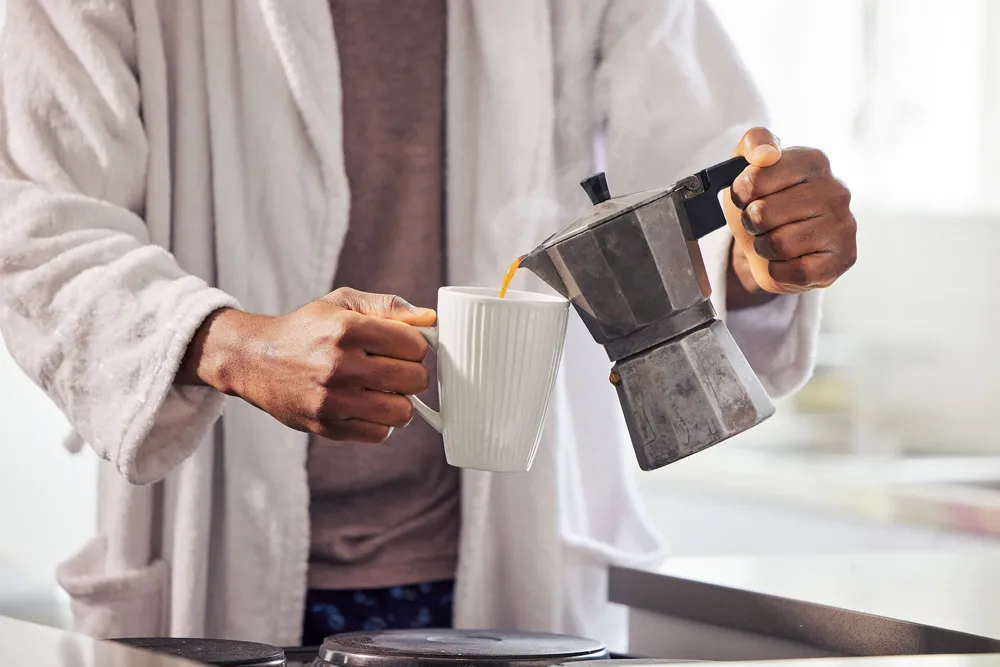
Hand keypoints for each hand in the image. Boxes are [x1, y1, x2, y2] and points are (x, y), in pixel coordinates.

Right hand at [179, 287, 436, 442]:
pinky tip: (368, 406)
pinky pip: (379, 433)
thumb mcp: (343, 303)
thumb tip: (431, 319)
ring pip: (402, 411)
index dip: (416, 346)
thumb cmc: (307, 329)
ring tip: (385, 390)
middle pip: (414, 379)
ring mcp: (333, 399)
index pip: (415, 345)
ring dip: (400, 401)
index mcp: (348, 329)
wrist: (256, 360)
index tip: (404, 347)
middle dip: (412, 373)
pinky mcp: (327, 426)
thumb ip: (388, 307)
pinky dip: (381, 422)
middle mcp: (341, 365)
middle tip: (396, 369)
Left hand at [723, 127, 856, 298]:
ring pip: (779, 244)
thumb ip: (753, 143)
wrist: (771, 246)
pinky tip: (787, 260)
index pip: (755, 178)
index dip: (740, 194)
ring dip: (764, 247)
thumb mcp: (746, 167)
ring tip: (772, 240)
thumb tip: (766, 154)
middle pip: (763, 213)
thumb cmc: (762, 203)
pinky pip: (795, 271)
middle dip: (751, 223)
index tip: (746, 196)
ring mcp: (844, 225)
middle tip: (759, 223)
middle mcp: (836, 190)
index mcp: (813, 161)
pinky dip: (779, 271)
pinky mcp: (844, 258)